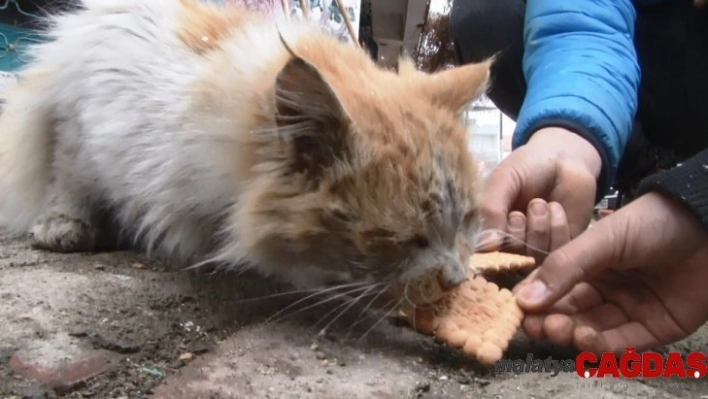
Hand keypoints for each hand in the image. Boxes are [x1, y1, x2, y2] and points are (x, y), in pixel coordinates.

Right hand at [478, 127, 601, 260]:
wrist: (565, 157)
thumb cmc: (528, 167)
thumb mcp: (502, 181)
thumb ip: (491, 210)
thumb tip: (486, 248)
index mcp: (490, 226)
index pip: (484, 253)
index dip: (494, 244)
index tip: (506, 219)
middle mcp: (511, 242)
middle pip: (510, 259)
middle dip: (517, 233)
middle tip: (523, 209)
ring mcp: (537, 246)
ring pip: (534, 257)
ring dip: (538, 229)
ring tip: (541, 204)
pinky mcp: (563, 246)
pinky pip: (557, 253)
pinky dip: (557, 230)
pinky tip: (556, 208)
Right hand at [515, 192, 707, 352]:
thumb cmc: (652, 223)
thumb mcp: (601, 240)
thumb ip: (564, 268)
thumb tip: (523, 299)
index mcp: (589, 264)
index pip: (554, 287)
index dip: (535, 300)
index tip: (517, 309)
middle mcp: (606, 288)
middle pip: (570, 313)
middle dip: (551, 321)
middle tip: (538, 326)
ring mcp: (630, 309)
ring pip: (592, 330)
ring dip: (573, 334)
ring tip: (562, 330)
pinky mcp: (654, 328)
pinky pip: (622, 343)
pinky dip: (601, 346)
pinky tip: (585, 338)